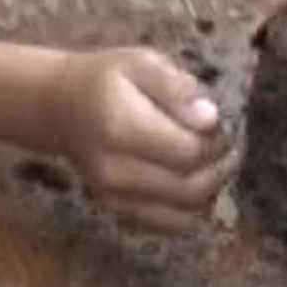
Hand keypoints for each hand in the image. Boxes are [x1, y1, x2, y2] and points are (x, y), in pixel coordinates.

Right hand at [47, 47, 235, 231]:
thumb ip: (175, 86)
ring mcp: (114, 195)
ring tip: (214, 163)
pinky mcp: (118, 209)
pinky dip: (193, 210)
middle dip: (220, 168)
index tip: (219, 124)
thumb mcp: (141, 62)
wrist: (60, 107)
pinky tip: (196, 183)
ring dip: (212, 191)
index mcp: (121, 127)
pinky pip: (169, 224)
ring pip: (185, 213)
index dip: (216, 142)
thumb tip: (209, 118)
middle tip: (226, 146)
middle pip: (191, 187)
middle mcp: (116, 170)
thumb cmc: (106, 80)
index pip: (190, 152)